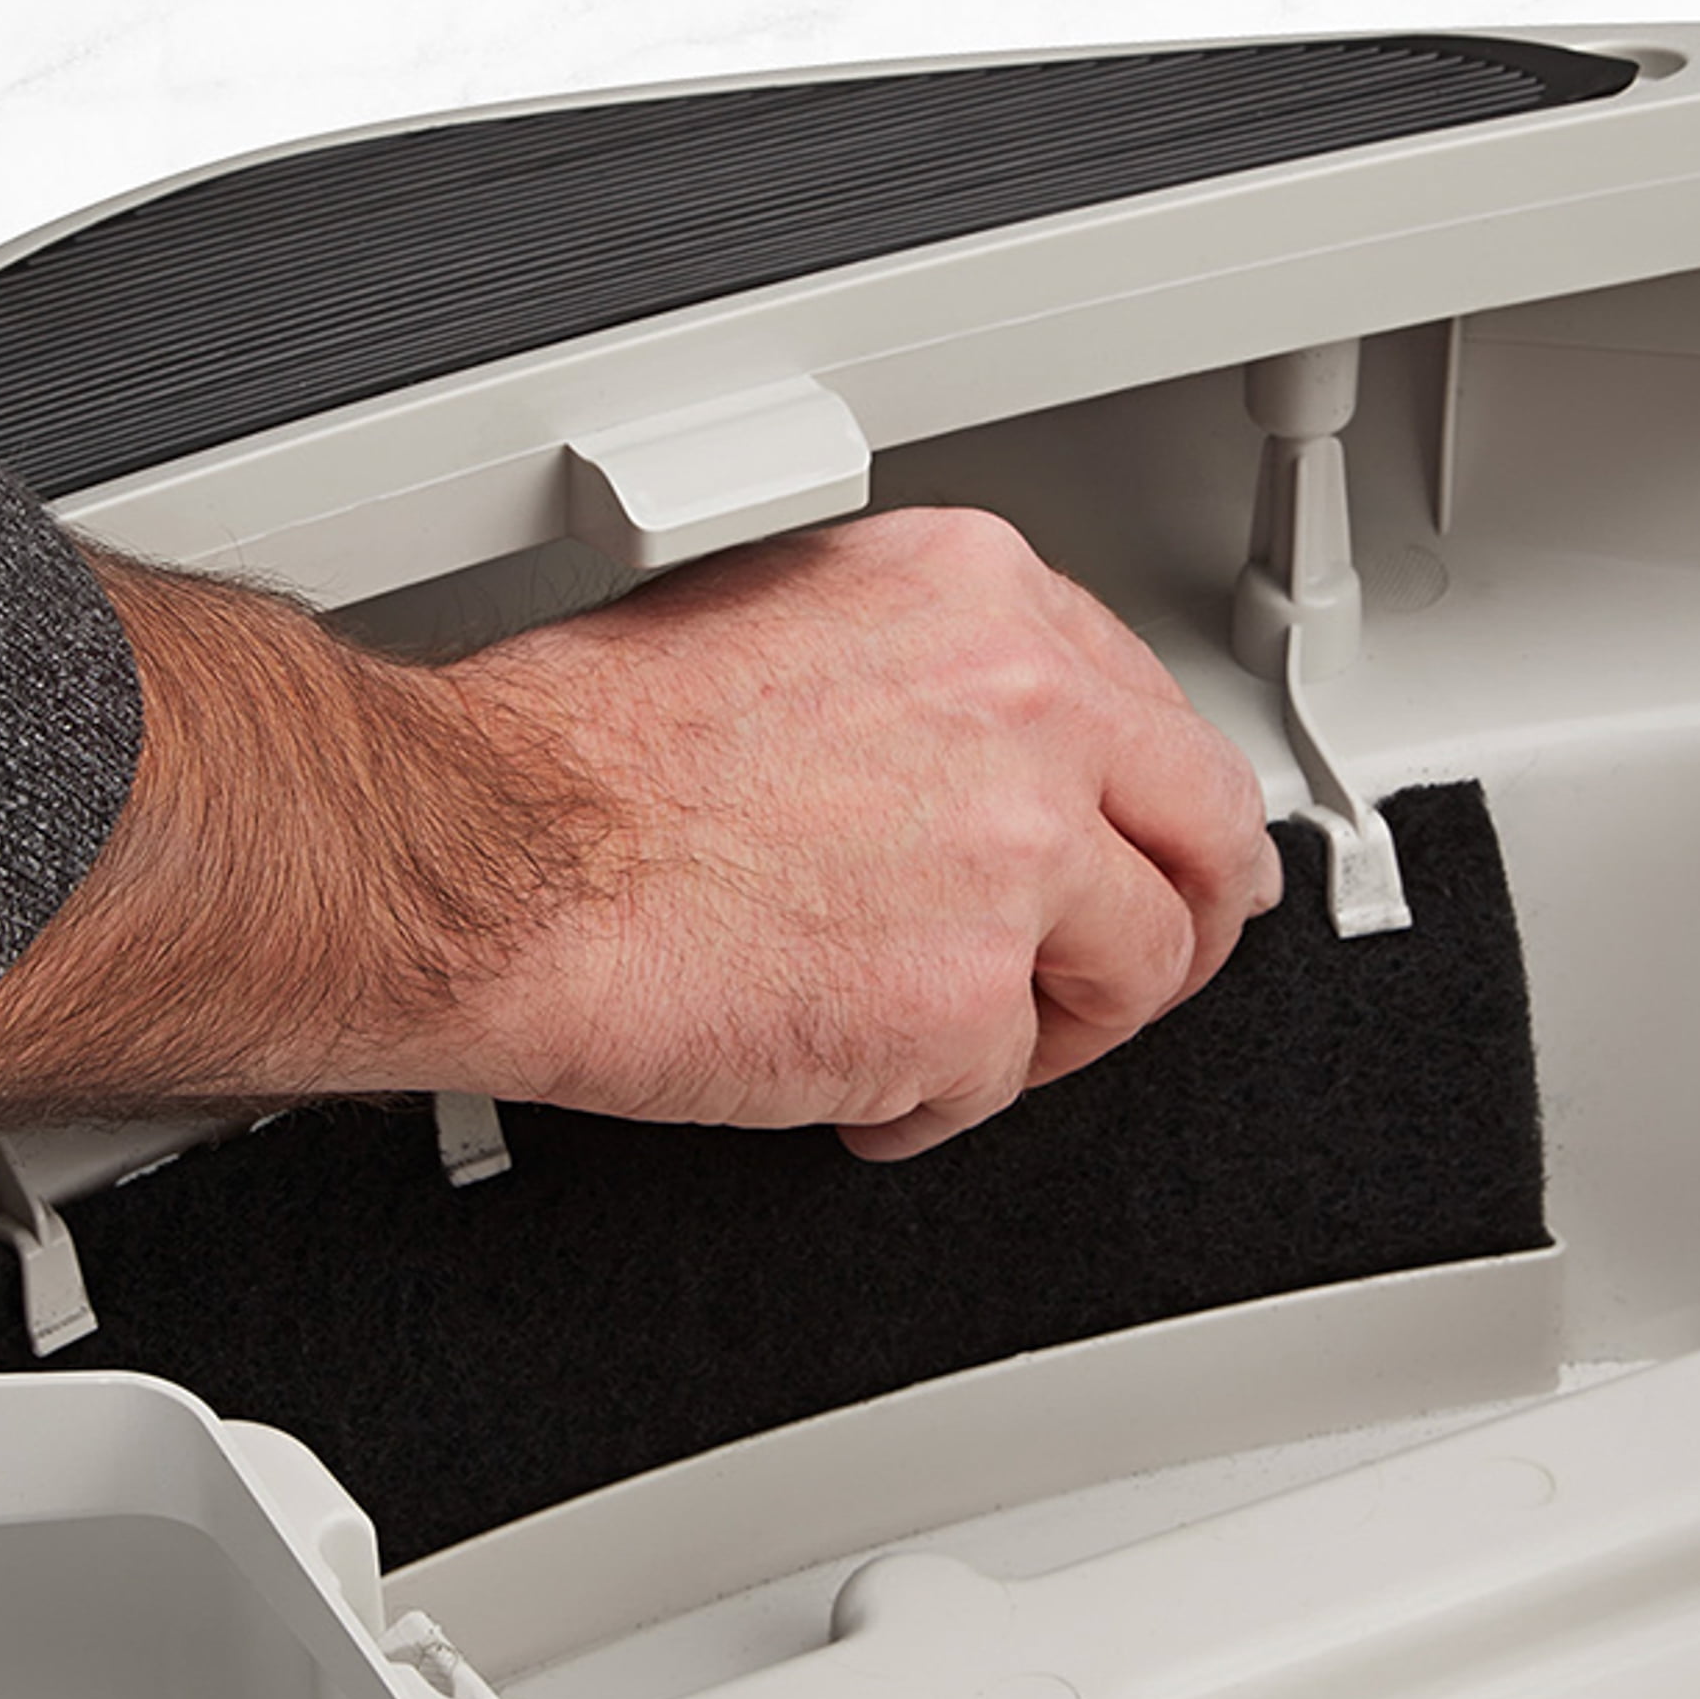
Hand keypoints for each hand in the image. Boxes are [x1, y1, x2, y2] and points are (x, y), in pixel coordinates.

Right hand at [0, 508, 1280, 1156]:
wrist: (489, 859)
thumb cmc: (571, 757)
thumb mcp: (782, 626)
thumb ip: (926, 682)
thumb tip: (996, 746)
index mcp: (981, 596)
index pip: (1155, 716)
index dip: (1150, 815)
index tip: (1144, 859)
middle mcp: (1028, 710)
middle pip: (1210, 843)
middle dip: (1173, 928)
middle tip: (1118, 980)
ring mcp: (1015, 858)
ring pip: (1132, 975)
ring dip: (1043, 1027)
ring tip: (936, 1035)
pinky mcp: (969, 1001)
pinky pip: (1003, 1085)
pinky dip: (925, 1102)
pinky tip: (842, 1071)